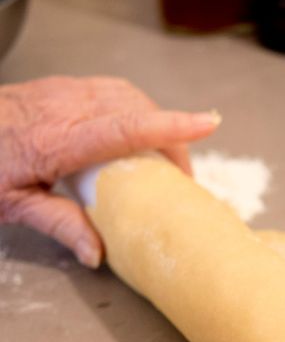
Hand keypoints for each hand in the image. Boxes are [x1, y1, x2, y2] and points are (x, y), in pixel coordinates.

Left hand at [0, 76, 219, 266]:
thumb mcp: (11, 204)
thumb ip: (59, 224)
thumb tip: (98, 254)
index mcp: (55, 140)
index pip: (126, 128)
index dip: (170, 126)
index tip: (208, 123)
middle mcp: (64, 106)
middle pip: (136, 109)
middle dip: (171, 135)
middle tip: (183, 177)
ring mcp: (61, 91)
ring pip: (126, 95)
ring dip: (154, 120)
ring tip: (164, 157)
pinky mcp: (59, 87)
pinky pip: (110, 90)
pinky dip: (134, 109)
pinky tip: (134, 133)